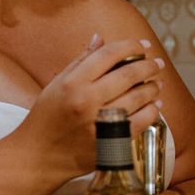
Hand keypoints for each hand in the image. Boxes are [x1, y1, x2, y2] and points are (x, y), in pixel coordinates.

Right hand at [25, 35, 163, 178]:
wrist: (38, 155)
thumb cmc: (45, 119)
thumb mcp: (55, 84)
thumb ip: (79, 61)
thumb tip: (100, 38)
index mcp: (72, 83)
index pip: (108, 55)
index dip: (130, 46)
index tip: (142, 46)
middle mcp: (87, 100)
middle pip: (129, 74)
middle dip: (148, 66)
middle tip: (157, 63)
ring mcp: (100, 123)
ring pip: (139, 97)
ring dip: (153, 87)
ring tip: (156, 84)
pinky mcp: (110, 142)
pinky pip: (141, 122)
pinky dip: (152, 111)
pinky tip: (154, 105)